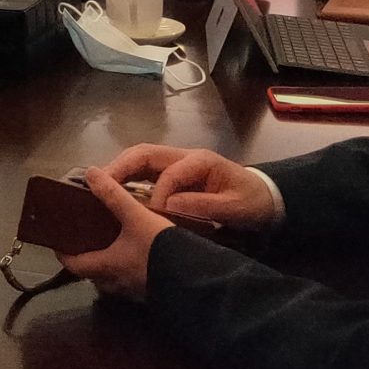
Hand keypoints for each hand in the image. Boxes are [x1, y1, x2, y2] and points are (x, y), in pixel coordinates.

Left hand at [53, 169, 173, 299]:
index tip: (59, 237)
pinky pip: (130, 279)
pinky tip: (137, 250)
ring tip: (111, 238)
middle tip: (86, 233)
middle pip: (91, 271)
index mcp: (105, 267)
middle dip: (87, 254)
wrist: (197, 278)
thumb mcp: (136, 216)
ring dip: (108, 260)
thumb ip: (113, 194)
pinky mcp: (150, 292)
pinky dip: (126, 265)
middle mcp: (115, 283)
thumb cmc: (159, 248)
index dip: (62, 251)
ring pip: (111, 277)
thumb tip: (91, 173)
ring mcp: (133, 291)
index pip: (72, 263)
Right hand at [97, 145, 279, 230]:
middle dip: (121, 167)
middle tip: (100, 184)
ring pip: (140, 159)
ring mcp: (177, 162)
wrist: (267, 198)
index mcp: (200, 161)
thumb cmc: (251, 202)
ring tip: (100, 186)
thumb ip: (203, 206)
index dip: (156, 193)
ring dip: (119, 170)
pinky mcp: (174, 173)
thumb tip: (167, 206)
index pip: (169, 173)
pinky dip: (127, 177)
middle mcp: (184, 156)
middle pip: (145, 153)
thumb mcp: (234, 208)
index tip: (151, 214)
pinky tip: (116, 192)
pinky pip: (145, 171)